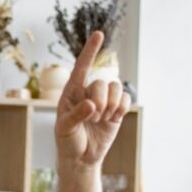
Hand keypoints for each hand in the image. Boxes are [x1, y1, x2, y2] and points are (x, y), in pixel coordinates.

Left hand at [55, 31, 130, 166]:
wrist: (81, 158)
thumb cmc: (67, 142)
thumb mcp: (65, 129)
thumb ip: (76, 115)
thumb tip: (92, 104)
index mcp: (71, 93)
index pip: (81, 68)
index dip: (90, 51)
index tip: (99, 34)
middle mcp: (87, 93)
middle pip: (101, 83)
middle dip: (100, 101)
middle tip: (93, 118)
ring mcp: (103, 100)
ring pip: (115, 88)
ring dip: (111, 105)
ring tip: (101, 119)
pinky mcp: (115, 110)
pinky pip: (125, 98)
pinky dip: (121, 107)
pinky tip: (113, 118)